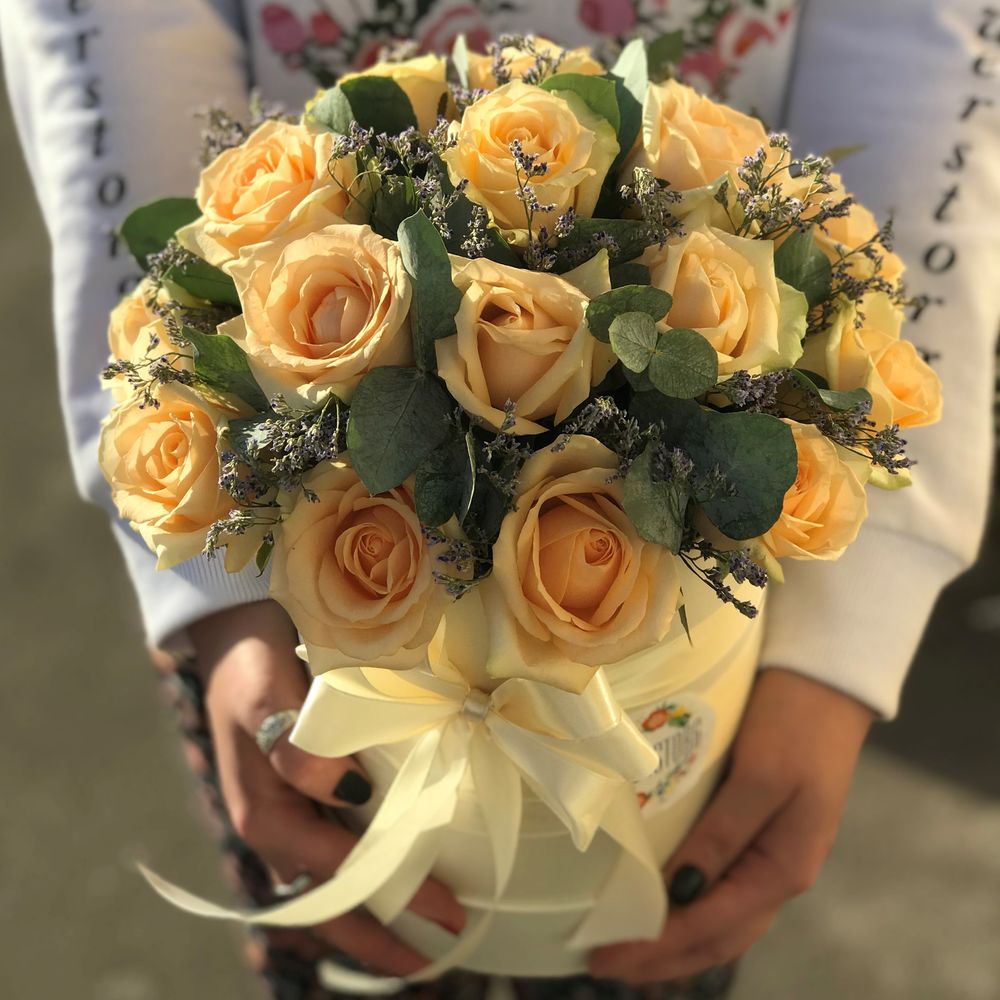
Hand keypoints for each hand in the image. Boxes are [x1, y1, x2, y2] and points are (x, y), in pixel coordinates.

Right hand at [189, 600, 464, 975]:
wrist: (238, 636)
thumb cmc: (251, 668)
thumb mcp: (265, 699)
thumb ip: (294, 744)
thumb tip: (346, 790)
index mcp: (265, 818)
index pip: (340, 874)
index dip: (392, 897)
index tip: (446, 913)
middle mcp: (277, 827)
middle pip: (330, 901)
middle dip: (378, 936)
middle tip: (435, 958)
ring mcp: (290, 814)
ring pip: (334, 881)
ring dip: (374, 908)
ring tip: (424, 928)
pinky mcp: (304, 796)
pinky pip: (336, 846)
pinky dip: (366, 868)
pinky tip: (399, 867)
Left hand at [590, 668, 873, 983]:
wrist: (825, 680)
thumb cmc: (796, 724)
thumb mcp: (760, 776)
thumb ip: (721, 836)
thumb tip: (679, 894)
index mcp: (783, 868)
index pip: (711, 927)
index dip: (658, 948)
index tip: (608, 958)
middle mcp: (779, 873)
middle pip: (717, 937)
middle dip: (662, 959)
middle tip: (603, 965)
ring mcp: (771, 854)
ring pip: (720, 919)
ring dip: (675, 940)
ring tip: (627, 947)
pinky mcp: (758, 830)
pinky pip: (721, 888)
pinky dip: (689, 908)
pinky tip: (663, 905)